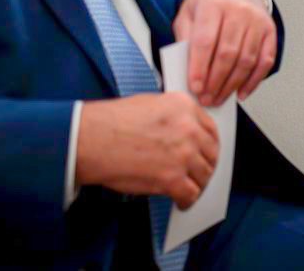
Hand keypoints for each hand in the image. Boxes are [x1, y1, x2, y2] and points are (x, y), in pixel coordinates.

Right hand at [75, 93, 218, 207]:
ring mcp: (183, 154)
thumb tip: (183, 131)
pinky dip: (187, 200)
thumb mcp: (150, 103)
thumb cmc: (111, 122)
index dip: (209, 145)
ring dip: (198, 183)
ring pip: (204, 175)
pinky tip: (181, 201)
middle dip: (206, 164)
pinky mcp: (173, 179)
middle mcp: (188, 128)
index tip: (207, 152)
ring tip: (190, 188)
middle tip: (200, 172)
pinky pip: (190, 194)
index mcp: (184, 107)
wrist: (92, 140)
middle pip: (211, 153)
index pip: (211, 129)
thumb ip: (173, 115)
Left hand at [174, 0, 275, 105]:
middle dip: (216, 82)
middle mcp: (238, 9)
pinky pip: (265, 61)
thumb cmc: (208, 6)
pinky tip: (241, 93)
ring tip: (219, 99)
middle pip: (228, 53)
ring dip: (232, 85)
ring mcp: (257, 20)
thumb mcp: (187, 14)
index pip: (205, 41)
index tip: (195, 88)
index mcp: (213, 3)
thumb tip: (186, 71)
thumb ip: (184, 39)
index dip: (199, 67)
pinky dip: (254, 81)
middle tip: (206, 99)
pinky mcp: (270, 31)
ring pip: (246, 60)